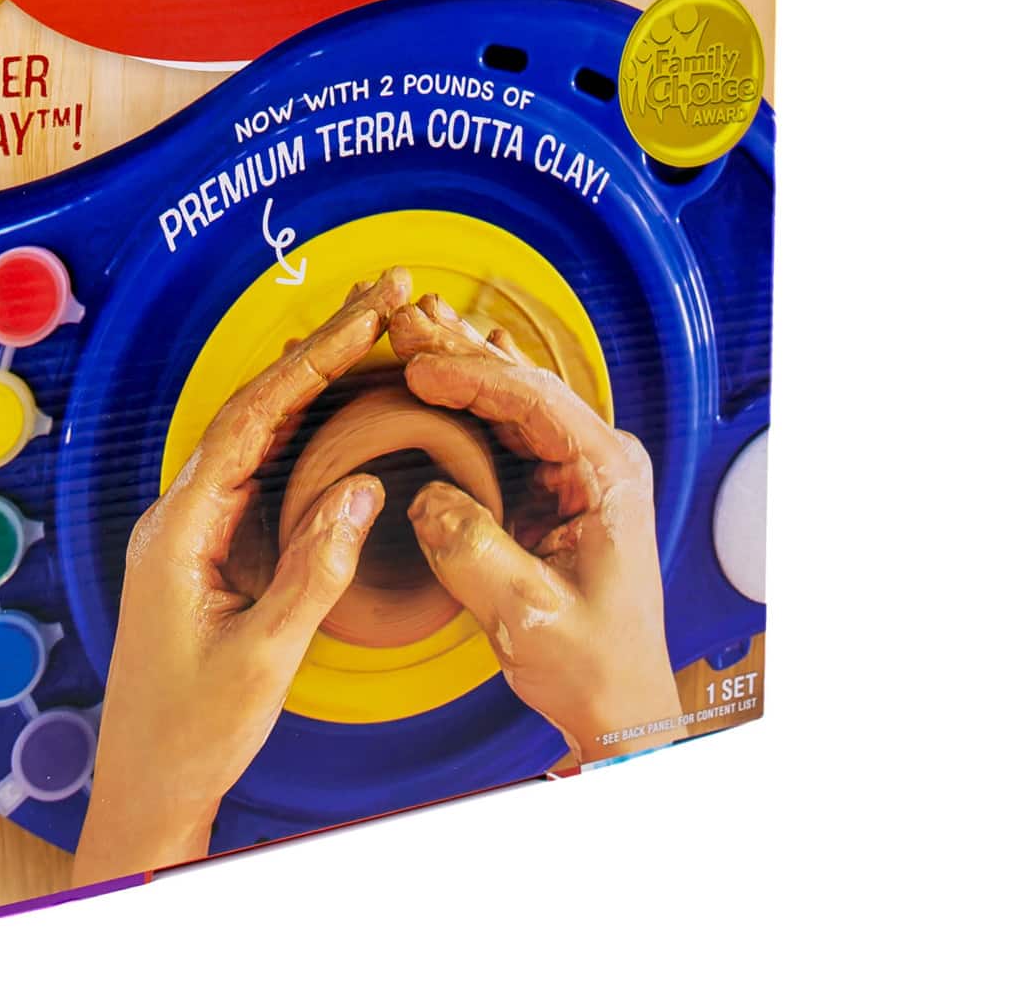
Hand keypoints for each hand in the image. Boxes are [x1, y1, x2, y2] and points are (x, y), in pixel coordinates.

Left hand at [73, 269, 410, 882]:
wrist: (144, 790)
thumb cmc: (192, 734)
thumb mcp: (263, 660)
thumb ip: (312, 573)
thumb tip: (365, 489)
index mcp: (183, 528)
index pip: (254, 419)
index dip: (315, 360)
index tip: (368, 316)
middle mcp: (180, 513)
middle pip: (254, 408)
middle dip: (321, 349)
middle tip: (383, 297)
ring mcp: (191, 528)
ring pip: (255, 432)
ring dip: (312, 381)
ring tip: (370, 332)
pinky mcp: (207, 548)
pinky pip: (257, 469)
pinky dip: (302, 429)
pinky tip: (334, 412)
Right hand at [389, 294, 682, 762]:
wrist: (618, 707)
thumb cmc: (590, 664)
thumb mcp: (526, 614)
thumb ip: (473, 551)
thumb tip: (425, 497)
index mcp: (607, 473)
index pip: (533, 400)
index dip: (470, 375)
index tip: (416, 367)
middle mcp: (597, 458)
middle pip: (520, 384)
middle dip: (458, 348)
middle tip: (403, 315)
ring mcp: (576, 469)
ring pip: (510, 397)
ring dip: (460, 362)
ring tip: (413, 322)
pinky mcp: (552, 487)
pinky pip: (505, 425)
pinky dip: (468, 394)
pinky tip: (449, 360)